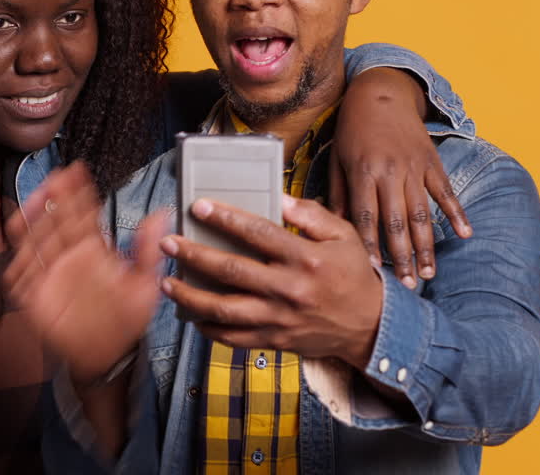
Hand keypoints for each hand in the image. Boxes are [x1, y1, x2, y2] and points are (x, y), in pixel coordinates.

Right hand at [2, 161, 165, 385]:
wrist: (108, 357)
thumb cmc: (126, 320)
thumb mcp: (145, 284)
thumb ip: (149, 250)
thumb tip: (163, 214)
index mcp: (93, 251)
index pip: (83, 215)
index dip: (78, 193)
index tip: (76, 171)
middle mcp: (69, 258)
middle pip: (57, 221)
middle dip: (55, 198)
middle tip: (55, 176)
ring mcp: (51, 275)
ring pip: (37, 240)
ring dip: (33, 219)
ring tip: (33, 200)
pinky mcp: (36, 296)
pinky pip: (22, 273)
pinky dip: (19, 255)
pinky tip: (19, 237)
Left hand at [161, 194, 382, 368]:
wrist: (371, 326)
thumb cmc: (354, 276)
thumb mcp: (344, 236)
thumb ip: (311, 215)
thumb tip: (279, 199)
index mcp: (305, 258)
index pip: (257, 232)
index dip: (225, 218)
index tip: (198, 207)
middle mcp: (288, 288)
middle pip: (231, 270)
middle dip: (194, 255)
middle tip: (169, 244)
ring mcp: (279, 318)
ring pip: (224, 309)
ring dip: (191, 296)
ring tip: (168, 283)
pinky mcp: (274, 340)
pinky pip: (233, 338)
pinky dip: (208, 328)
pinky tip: (191, 315)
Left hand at [333, 68, 472, 287]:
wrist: (380, 95)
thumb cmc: (352, 132)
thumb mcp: (337, 160)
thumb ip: (336, 194)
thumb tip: (329, 227)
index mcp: (363, 172)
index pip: (367, 216)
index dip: (370, 245)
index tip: (372, 272)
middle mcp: (390, 172)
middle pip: (397, 221)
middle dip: (402, 256)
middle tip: (405, 285)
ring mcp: (414, 167)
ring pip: (422, 213)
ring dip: (426, 246)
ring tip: (428, 272)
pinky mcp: (431, 162)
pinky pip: (445, 192)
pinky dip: (456, 213)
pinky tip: (464, 235)